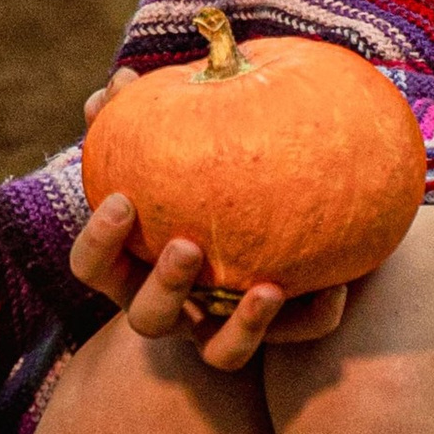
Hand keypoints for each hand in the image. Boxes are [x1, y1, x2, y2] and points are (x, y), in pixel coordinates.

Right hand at [72, 71, 351, 373]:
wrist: (255, 255)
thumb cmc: (192, 192)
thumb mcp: (167, 162)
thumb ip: (143, 122)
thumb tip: (121, 81)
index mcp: (133, 269)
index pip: (93, 268)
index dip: (98, 241)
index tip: (121, 199)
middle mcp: (172, 309)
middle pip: (149, 318)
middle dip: (165, 286)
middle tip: (187, 246)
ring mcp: (221, 331)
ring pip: (221, 352)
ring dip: (243, 324)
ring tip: (265, 286)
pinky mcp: (275, 337)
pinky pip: (296, 338)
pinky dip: (314, 315)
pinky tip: (340, 287)